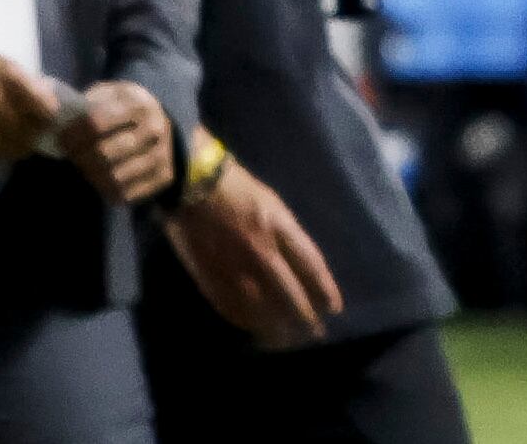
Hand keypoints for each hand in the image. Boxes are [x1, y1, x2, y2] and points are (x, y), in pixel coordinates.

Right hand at [0, 34, 72, 165]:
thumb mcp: (6, 63)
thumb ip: (30, 86)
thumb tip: (51, 107)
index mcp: (8, 80)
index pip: (42, 110)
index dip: (48, 117)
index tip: (48, 119)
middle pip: (26, 134)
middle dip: (33, 135)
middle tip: (33, 133)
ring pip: (7, 149)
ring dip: (16, 148)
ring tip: (16, 142)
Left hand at [59, 79, 177, 207]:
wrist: (164, 121)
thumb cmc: (126, 107)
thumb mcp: (111, 93)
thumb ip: (88, 102)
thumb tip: (58, 118)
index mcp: (139, 103)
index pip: (96, 123)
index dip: (73, 134)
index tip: (61, 138)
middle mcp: (155, 129)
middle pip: (104, 153)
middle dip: (79, 157)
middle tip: (70, 156)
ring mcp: (162, 155)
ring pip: (114, 177)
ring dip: (91, 175)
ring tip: (84, 168)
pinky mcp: (164, 177)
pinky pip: (127, 194)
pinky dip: (107, 191)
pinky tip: (100, 180)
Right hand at [166, 153, 345, 348]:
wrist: (192, 185)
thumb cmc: (236, 188)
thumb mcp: (272, 203)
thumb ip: (286, 235)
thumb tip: (300, 267)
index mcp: (280, 227)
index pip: (311, 266)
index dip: (325, 290)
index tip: (334, 308)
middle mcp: (261, 251)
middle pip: (290, 294)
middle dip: (306, 318)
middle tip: (315, 333)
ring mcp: (235, 268)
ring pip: (262, 309)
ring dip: (277, 328)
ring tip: (287, 341)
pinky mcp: (211, 278)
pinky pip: (232, 309)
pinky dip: (245, 322)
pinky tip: (254, 329)